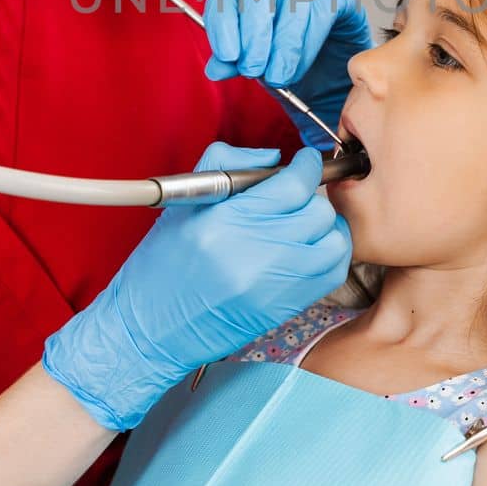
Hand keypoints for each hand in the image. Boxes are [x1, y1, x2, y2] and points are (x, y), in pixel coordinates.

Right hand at [40, 144, 351, 430]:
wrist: (152, 328)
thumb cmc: (162, 264)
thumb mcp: (183, 202)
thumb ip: (227, 163)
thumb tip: (273, 157)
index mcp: (226, 222)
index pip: (293, 185)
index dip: (307, 167)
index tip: (305, 163)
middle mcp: (256, 254)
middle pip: (318, 212)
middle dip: (313, 196)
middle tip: (299, 195)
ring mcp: (275, 286)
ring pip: (334, 243)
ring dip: (328, 227)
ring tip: (308, 223)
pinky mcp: (285, 308)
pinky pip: (332, 274)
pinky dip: (330, 256)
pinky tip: (310, 249)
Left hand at [202, 0, 372, 146]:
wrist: (333, 58)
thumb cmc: (287, 52)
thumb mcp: (256, 59)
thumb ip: (235, 62)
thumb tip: (215, 69)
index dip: (223, 26)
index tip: (227, 56)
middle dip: (254, 34)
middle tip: (253, 69)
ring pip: (292, 6)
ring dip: (283, 48)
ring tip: (278, 76)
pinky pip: (321, 16)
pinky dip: (307, 47)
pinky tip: (299, 65)